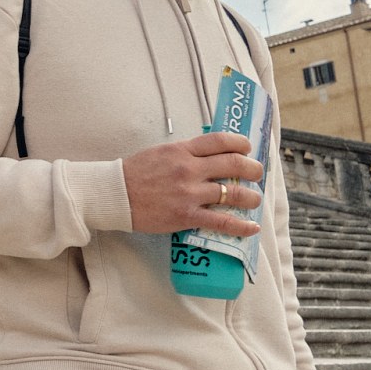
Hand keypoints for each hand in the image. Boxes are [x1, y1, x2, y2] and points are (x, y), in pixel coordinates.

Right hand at [123, 132, 263, 236]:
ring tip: (254, 200)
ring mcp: (189, 193)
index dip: (240, 144)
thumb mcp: (159, 153)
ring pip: (233, 193)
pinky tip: (251, 228)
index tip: (246, 149)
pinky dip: (241, 226)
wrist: (113, 194)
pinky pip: (221, 221)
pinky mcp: (186, 216)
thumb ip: (183, 153)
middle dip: (252, 169)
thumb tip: (206, 156)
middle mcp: (189, 169)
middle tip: (256, 174)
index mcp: (181, 150)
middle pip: (233, 164)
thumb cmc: (133, 173)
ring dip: (251, 197)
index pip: (220, 141)